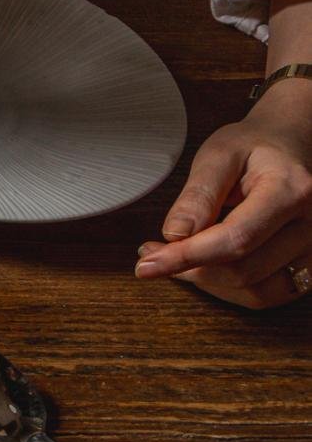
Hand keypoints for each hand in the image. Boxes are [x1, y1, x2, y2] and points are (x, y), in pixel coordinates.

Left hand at [137, 81, 311, 307]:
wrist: (290, 146)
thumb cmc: (254, 147)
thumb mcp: (219, 154)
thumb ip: (198, 195)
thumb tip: (175, 236)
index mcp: (292, 190)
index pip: (236, 239)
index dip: (187, 257)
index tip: (146, 264)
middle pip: (243, 271)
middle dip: (189, 268)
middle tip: (153, 253)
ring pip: (254, 292)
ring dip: (208, 283)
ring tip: (179, 257)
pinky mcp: (310, 266)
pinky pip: (266, 295)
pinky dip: (229, 289)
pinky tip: (207, 266)